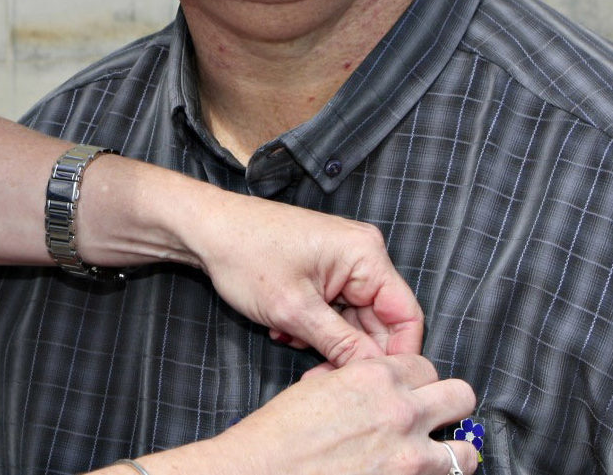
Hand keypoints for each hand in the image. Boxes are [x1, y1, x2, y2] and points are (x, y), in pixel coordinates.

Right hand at [174, 356, 477, 474]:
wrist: (263, 472)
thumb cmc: (279, 435)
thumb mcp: (318, 389)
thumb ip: (357, 382)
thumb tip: (374, 386)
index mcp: (375, 377)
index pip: (426, 366)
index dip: (418, 381)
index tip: (411, 394)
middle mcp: (401, 411)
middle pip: (461, 395)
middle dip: (448, 407)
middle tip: (432, 420)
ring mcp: (409, 456)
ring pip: (466, 450)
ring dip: (452, 453)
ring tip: (432, 458)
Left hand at [187, 190, 422, 365]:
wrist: (205, 229)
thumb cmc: (244, 255)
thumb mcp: (294, 310)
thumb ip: (341, 345)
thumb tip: (376, 375)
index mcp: (366, 255)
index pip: (406, 315)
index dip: (396, 355)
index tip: (374, 384)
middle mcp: (362, 254)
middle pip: (379, 320)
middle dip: (350, 350)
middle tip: (318, 372)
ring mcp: (342, 260)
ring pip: (353, 319)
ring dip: (326, 339)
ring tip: (290, 337)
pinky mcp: (323, 268)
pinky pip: (334, 309)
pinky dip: (313, 325)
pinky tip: (284, 327)